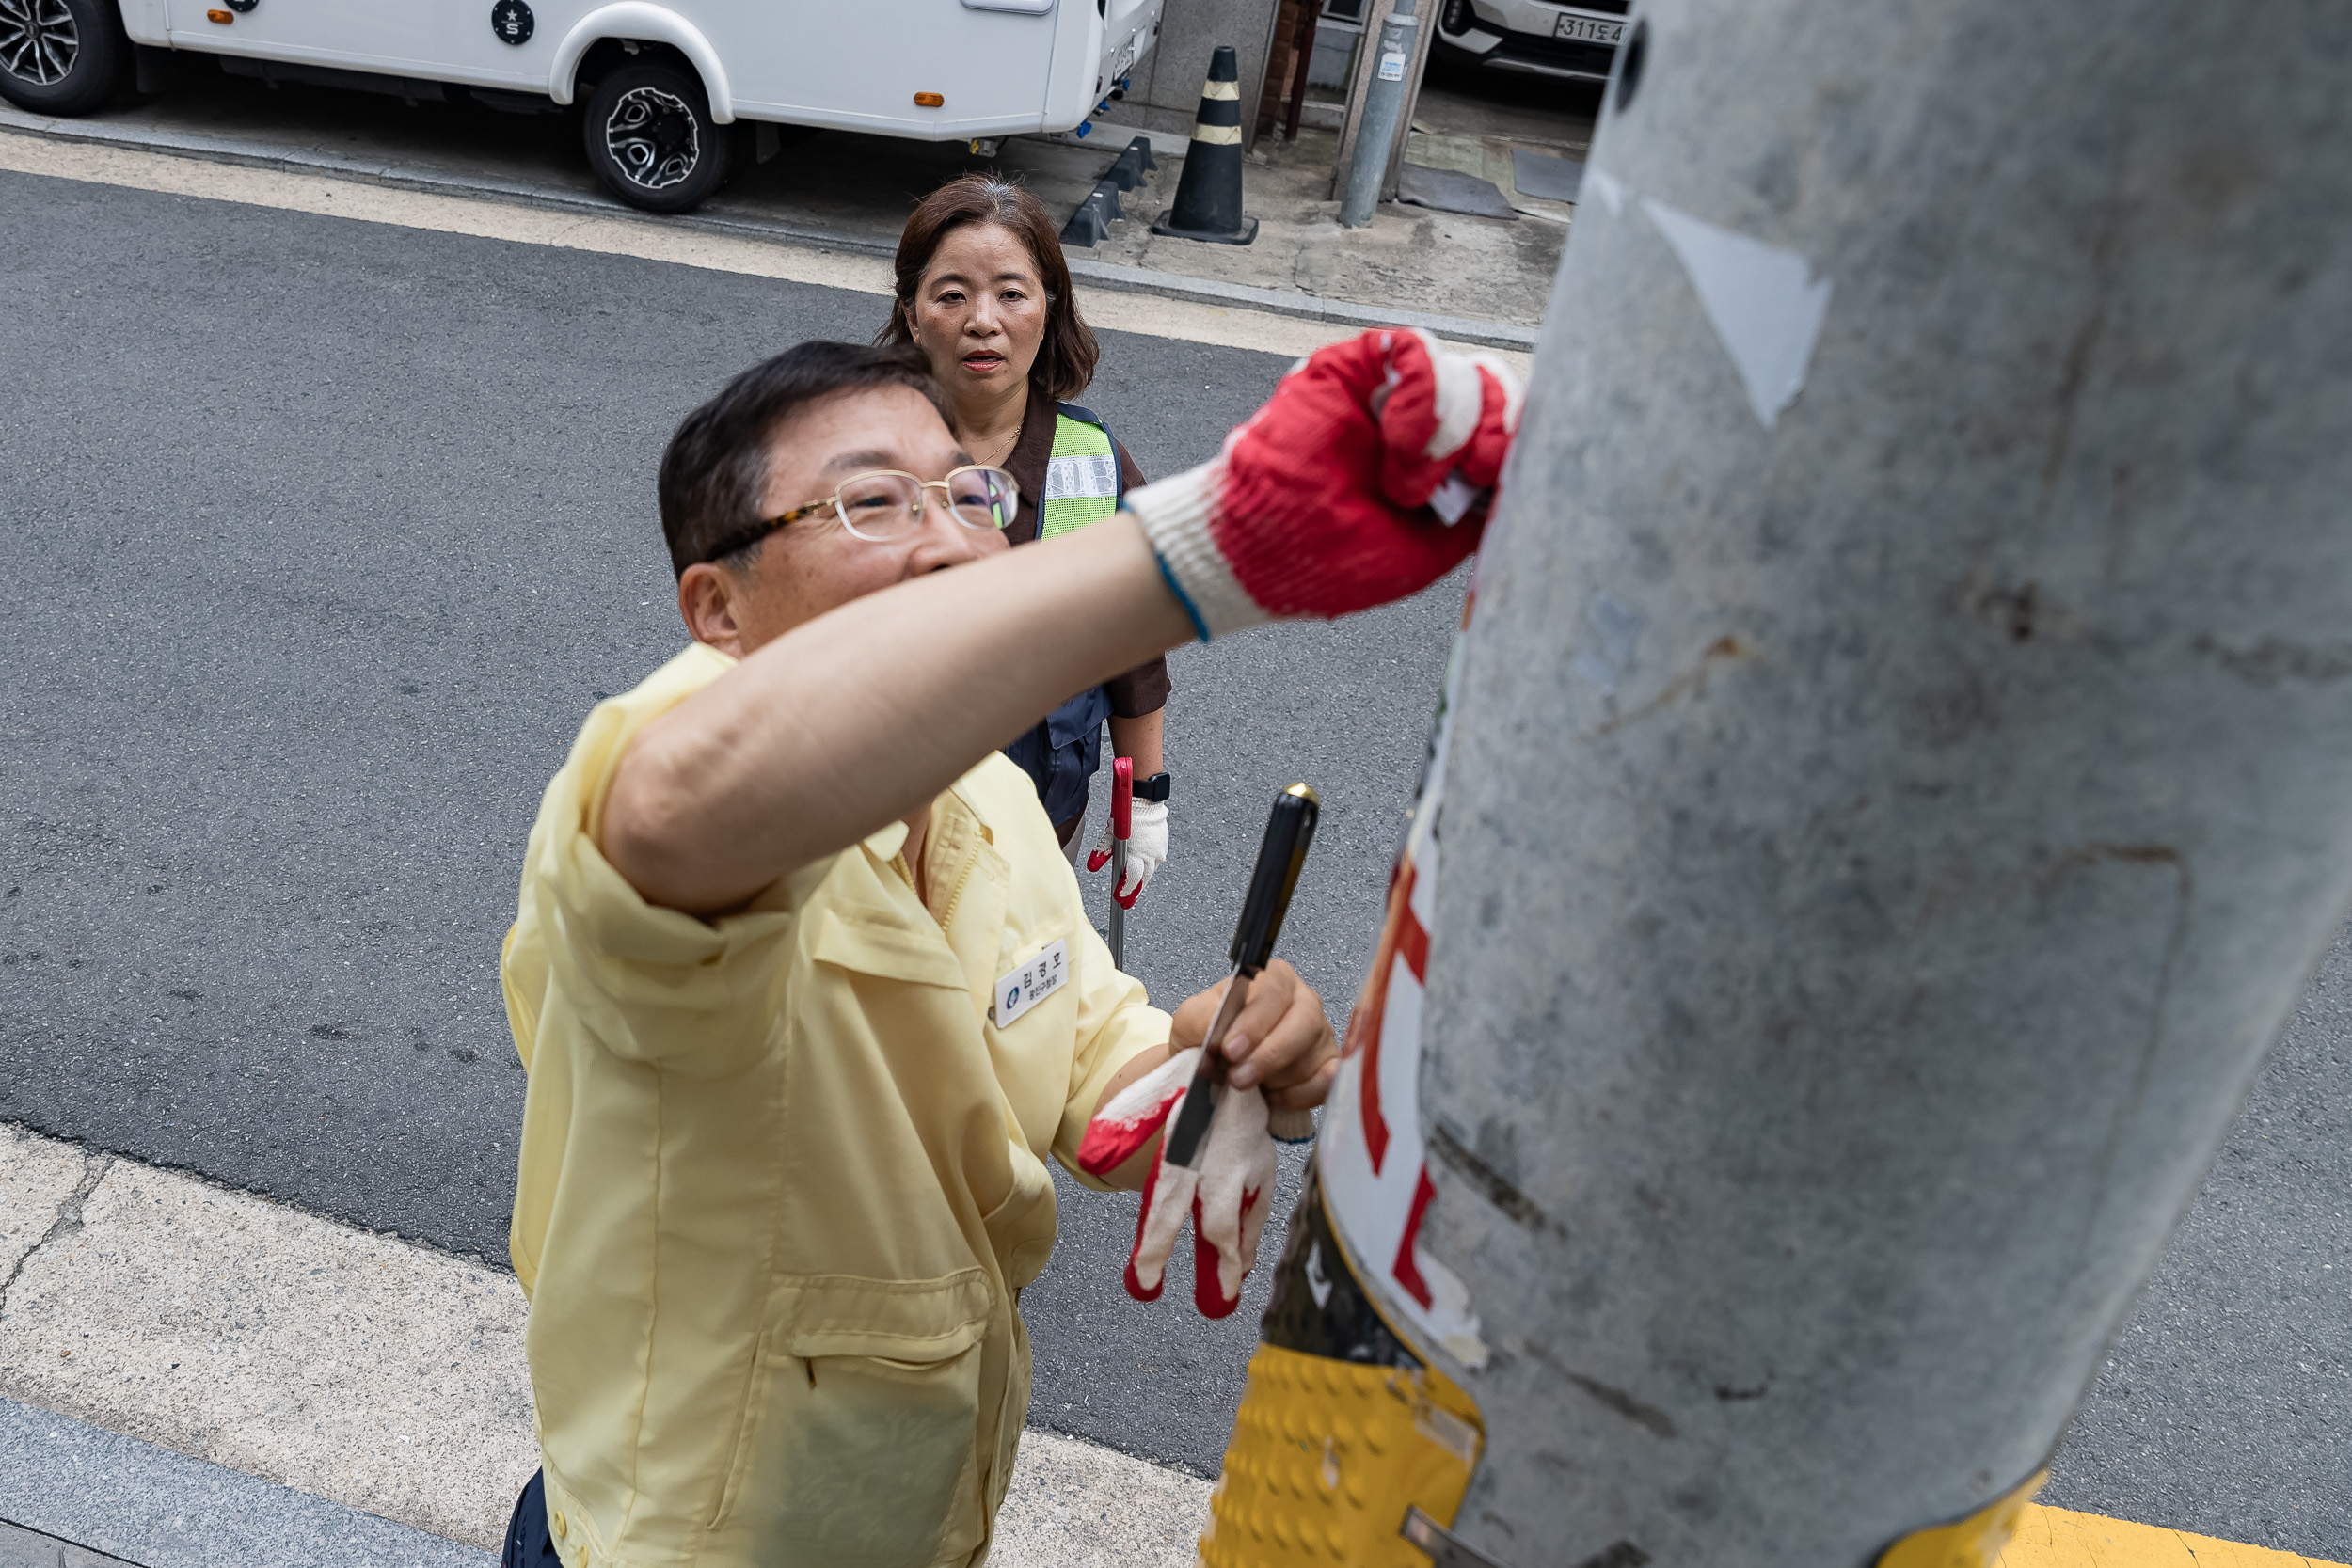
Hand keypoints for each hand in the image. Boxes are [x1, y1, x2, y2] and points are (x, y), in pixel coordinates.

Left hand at [1077, 1046, 1275, 1316]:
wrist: (1237, 1054)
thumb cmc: (1189, 1080)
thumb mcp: (1149, 1096)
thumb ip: (1121, 1127)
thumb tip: (1093, 1160)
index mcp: (1189, 1146)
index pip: (1169, 1203)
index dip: (1158, 1244)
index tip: (1145, 1281)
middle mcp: (1224, 1160)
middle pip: (1220, 1222)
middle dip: (1218, 1268)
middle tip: (1213, 1307)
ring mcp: (1251, 1165)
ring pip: (1247, 1221)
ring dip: (1240, 1259)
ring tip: (1231, 1291)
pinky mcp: (1266, 1166)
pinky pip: (1261, 1210)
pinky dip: (1254, 1239)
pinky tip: (1246, 1260)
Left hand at [1085, 799, 1169, 907]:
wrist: (1146, 801)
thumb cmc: (1128, 815)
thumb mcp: (1111, 833)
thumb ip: (1102, 851)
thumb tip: (1092, 866)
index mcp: (1138, 853)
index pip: (1132, 879)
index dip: (1125, 890)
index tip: (1119, 898)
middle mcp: (1151, 855)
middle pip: (1143, 880)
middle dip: (1134, 892)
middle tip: (1127, 903)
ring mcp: (1159, 851)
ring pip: (1150, 872)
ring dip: (1141, 881)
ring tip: (1134, 890)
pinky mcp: (1163, 846)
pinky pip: (1156, 861)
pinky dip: (1148, 867)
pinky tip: (1142, 871)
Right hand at [1125, 329, 1524, 639]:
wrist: (1269, 556)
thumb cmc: (1336, 561)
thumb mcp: (1434, 548)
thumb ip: (1482, 511)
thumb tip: (1533, 475)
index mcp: (1446, 461)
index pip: (1508, 422)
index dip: (1520, 438)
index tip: (1502, 481)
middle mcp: (1423, 419)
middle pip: (1497, 388)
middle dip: (1495, 435)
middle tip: (1467, 478)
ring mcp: (1389, 391)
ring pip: (1461, 371)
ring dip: (1444, 434)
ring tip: (1402, 482)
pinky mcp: (1353, 368)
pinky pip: (1416, 349)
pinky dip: (1422, 396)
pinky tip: (1396, 439)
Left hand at [1166, 959, 1336, 1112]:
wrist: (1215, 1064)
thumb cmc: (1209, 1033)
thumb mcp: (1191, 1019)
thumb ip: (1200, 1019)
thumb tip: (1216, 1031)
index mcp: (1273, 979)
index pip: (1273, 991)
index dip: (1254, 1023)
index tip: (1230, 1049)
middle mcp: (1303, 1001)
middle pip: (1305, 1023)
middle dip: (1269, 1056)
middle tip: (1238, 1078)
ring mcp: (1321, 1035)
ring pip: (1310, 1059)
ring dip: (1273, 1079)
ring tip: (1245, 1085)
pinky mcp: (1329, 1066)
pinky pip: (1326, 1083)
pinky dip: (1297, 1096)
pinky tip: (1272, 1096)